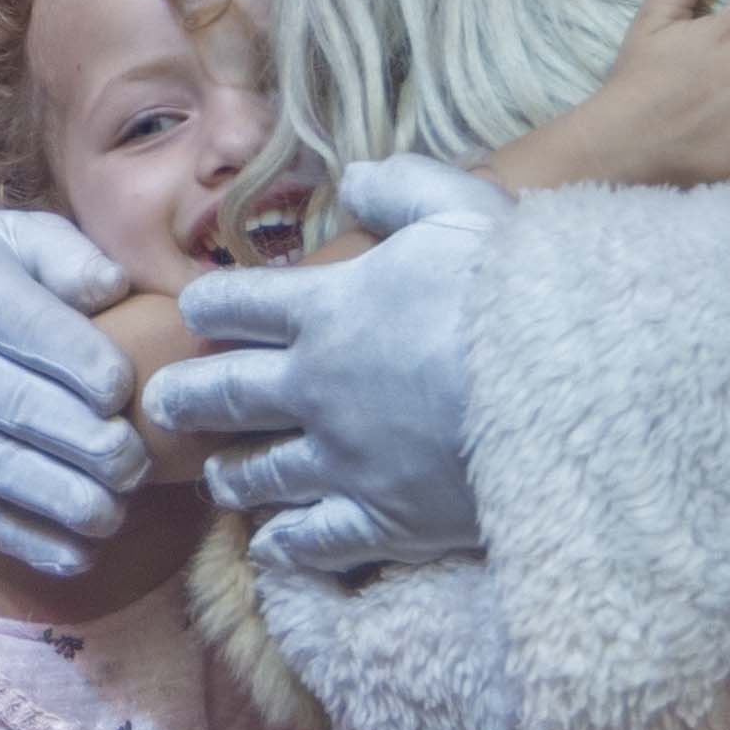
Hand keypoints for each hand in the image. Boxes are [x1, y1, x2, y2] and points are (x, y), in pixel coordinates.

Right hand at [0, 210, 144, 578]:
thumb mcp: (10, 242)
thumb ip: (68, 257)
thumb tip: (117, 288)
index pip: (42, 336)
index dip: (95, 370)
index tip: (125, 391)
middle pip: (27, 411)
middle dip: (94, 445)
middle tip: (135, 461)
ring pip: (4, 472)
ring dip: (68, 501)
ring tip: (114, 511)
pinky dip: (30, 543)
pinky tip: (78, 555)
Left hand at [148, 156, 507, 575]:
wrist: (569, 385)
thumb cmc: (517, 289)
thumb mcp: (459, 207)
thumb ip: (399, 187)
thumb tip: (352, 179)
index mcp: (327, 309)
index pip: (236, 305)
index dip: (208, 306)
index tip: (194, 311)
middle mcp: (317, 388)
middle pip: (225, 394)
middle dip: (185, 397)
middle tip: (160, 403)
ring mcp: (344, 460)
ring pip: (259, 473)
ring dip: (230, 474)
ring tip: (215, 477)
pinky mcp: (382, 518)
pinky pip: (316, 541)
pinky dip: (287, 547)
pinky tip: (272, 550)